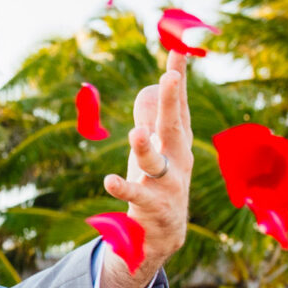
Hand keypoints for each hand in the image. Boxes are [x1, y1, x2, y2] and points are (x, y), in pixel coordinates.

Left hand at [97, 50, 193, 287]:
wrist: (163, 239)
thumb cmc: (157, 187)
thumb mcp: (153, 152)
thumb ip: (150, 121)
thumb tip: (148, 89)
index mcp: (176, 145)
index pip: (177, 106)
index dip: (177, 78)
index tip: (178, 48)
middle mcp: (177, 162)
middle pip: (174, 128)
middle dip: (173, 102)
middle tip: (169, 77)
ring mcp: (168, 188)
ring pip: (155, 165)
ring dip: (146, 149)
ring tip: (136, 134)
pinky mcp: (154, 212)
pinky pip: (136, 199)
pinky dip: (123, 189)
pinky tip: (110, 181)